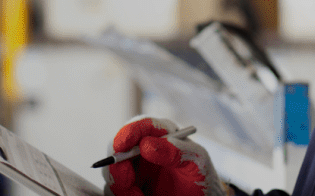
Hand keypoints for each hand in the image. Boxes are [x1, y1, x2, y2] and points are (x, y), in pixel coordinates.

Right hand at [102, 117, 227, 195]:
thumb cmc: (202, 176)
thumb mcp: (198, 162)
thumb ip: (177, 151)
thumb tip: (146, 145)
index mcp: (162, 135)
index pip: (142, 125)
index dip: (129, 132)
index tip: (122, 145)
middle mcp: (144, 149)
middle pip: (118, 147)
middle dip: (117, 162)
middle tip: (127, 180)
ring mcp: (135, 168)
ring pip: (113, 170)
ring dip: (120, 184)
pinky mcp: (130, 185)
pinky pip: (115, 189)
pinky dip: (123, 194)